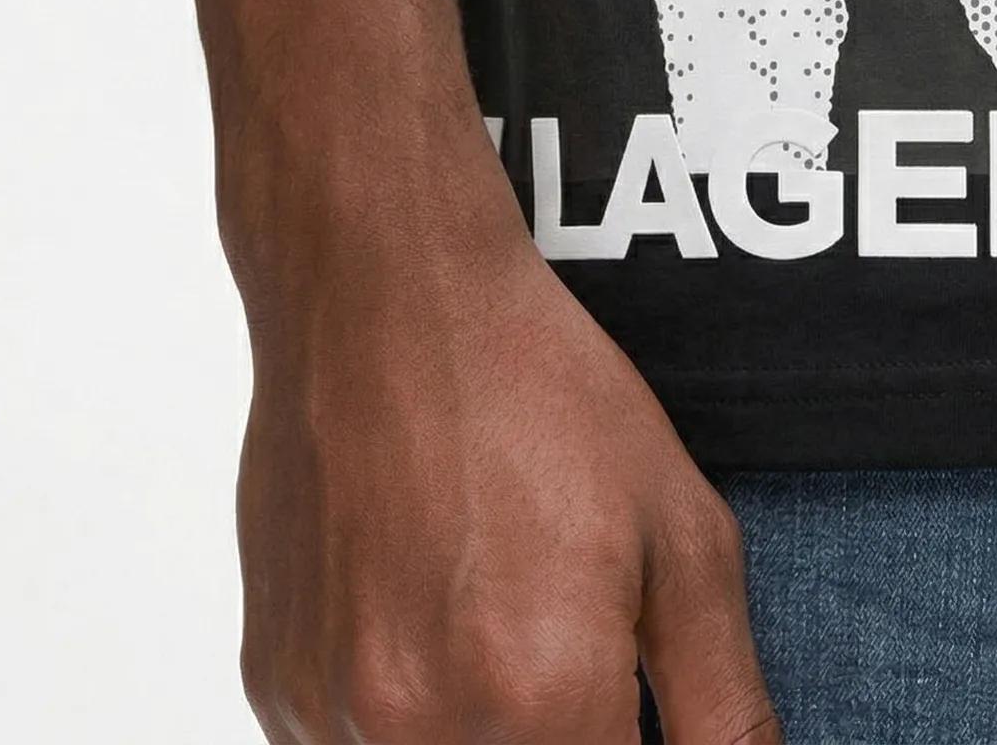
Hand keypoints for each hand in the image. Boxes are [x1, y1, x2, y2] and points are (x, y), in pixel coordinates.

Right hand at [234, 162, 779, 744]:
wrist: (383, 295)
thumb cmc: (537, 393)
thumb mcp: (681, 535)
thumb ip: (723, 706)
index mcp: (543, 699)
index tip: (625, 708)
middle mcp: (424, 731)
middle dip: (557, 736)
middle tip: (558, 632)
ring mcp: (332, 716)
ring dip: (478, 731)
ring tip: (491, 607)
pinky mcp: (273, 690)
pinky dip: (403, 713)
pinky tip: (426, 610)